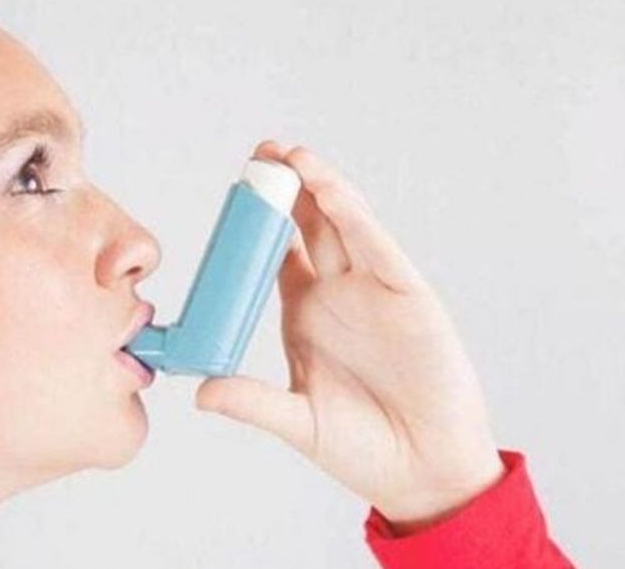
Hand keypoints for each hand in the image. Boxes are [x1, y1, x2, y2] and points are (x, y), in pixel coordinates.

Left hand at [195, 140, 505, 534]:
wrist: (424, 471)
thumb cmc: (365, 449)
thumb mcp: (298, 422)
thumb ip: (253, 402)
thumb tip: (200, 392)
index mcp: (306, 314)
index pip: (275, 255)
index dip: (256, 224)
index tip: (235, 191)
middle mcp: (338, 294)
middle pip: (308, 226)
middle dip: (285, 189)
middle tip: (260, 154)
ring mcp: (373, 290)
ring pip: (342, 224)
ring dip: (317, 187)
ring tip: (288, 155)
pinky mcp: (407, 294)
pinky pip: (376, 246)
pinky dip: (352, 215)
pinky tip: (328, 190)